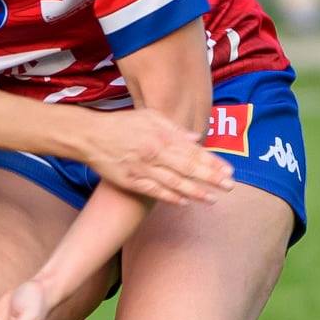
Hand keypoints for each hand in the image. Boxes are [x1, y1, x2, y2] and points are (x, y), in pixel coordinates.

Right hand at [81, 108, 233, 204]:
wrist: (89, 136)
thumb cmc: (121, 124)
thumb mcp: (148, 116)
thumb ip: (173, 128)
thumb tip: (196, 138)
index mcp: (161, 135)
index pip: (193, 151)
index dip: (213, 162)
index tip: (229, 171)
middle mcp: (154, 152)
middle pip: (188, 167)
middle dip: (211, 178)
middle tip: (230, 187)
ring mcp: (142, 167)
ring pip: (173, 182)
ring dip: (195, 191)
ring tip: (212, 199)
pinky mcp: (129, 180)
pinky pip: (153, 191)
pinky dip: (169, 197)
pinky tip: (183, 202)